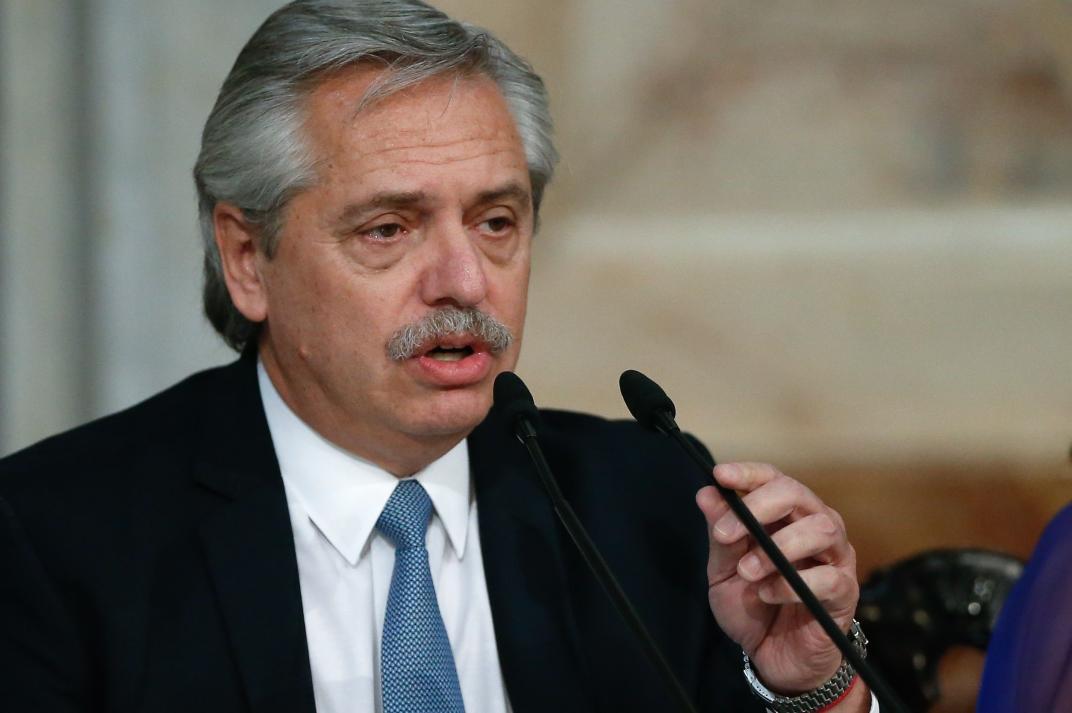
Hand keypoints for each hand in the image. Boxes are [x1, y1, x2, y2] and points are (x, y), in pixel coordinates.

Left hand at [695, 462, 858, 693]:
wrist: (773, 657)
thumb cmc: (753, 607)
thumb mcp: (724, 571)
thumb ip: (720, 535)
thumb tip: (706, 494)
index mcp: (785, 516)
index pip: (773, 479)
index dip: (748, 473)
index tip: (721, 476)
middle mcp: (815, 526)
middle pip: (797, 494)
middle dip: (759, 506)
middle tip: (727, 534)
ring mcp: (834, 557)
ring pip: (821, 528)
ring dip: (778, 547)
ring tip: (748, 572)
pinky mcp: (844, 591)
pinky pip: (827, 577)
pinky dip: (790, 585)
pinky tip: (767, 594)